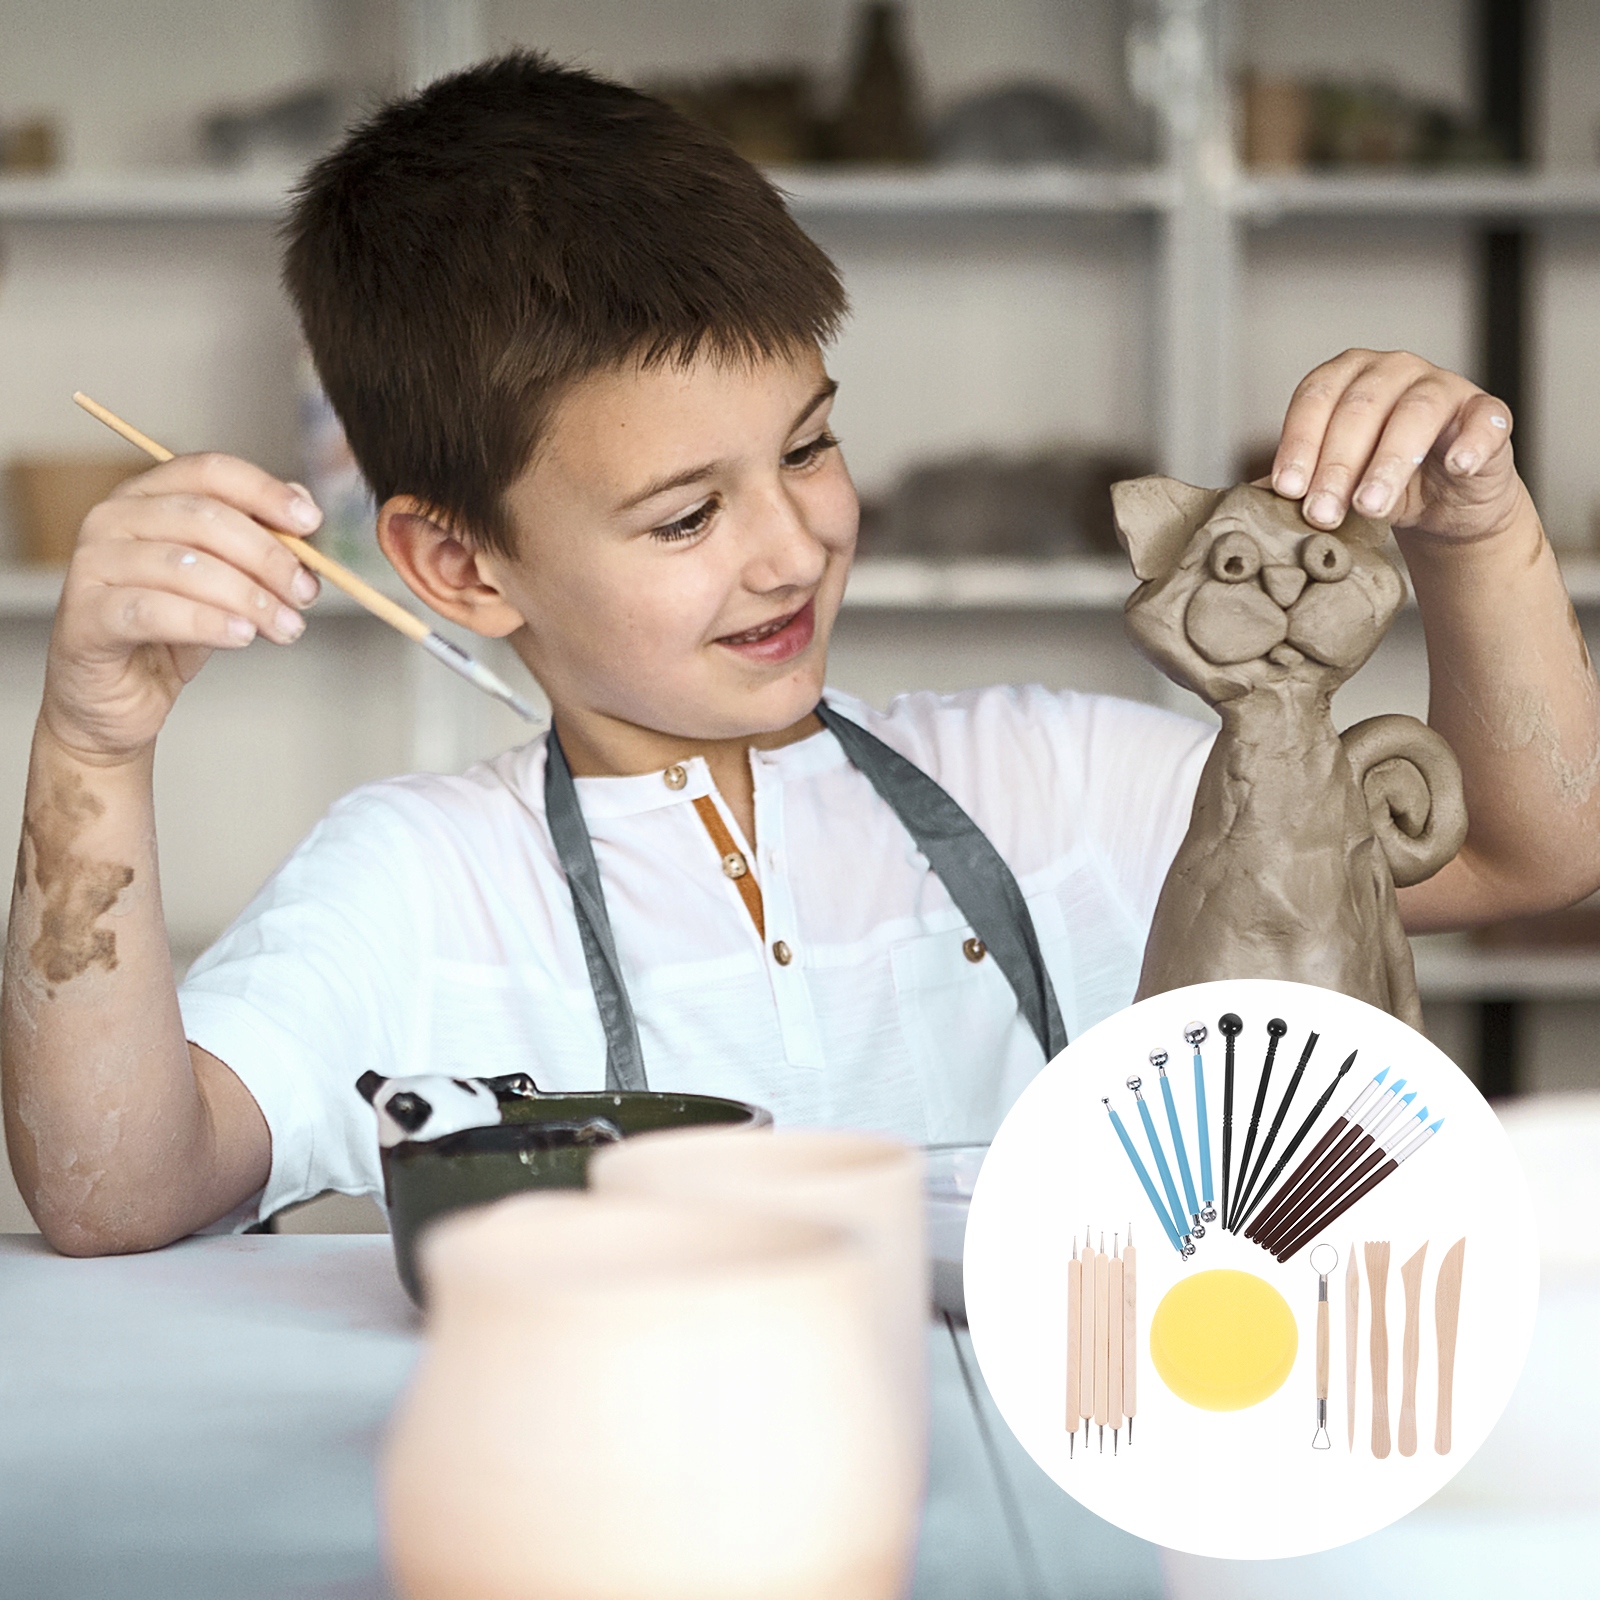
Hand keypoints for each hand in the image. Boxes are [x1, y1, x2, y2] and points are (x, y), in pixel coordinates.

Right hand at [40, 453, 322, 762]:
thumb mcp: (227, 582)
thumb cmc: (172, 631)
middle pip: (204, 518)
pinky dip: (207, 623)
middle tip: (304, 594)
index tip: (311, 523)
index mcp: (148, 497)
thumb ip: (260, 544)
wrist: (123, 693)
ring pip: (184, 566)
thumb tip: (304, 510)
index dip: (265, 492)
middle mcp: (113, 519)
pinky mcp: (86, 616)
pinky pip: (154, 611)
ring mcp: (93, 565)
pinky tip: (242, 636)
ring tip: (285, 626)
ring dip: (249, 597)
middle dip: (268, 557)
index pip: (209, 472)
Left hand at [1269, 349, 1525, 544]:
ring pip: (1414, 413)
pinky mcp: (1488, 413)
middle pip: (1359, 407)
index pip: (1315, 398)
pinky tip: (1457, 466)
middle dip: (1335, 465)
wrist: (1444, 507)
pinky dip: (1472, 441)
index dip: (1298, 443)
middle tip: (1321, 513)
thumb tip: (1253, 498)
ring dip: (1388, 462)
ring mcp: (1445, 387)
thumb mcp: (1334, 485)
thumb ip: (1301, 483)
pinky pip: (1484, 419)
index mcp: (1347, 378)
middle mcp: (1394, 371)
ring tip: (1369, 507)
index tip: (1286, 489)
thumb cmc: (1379, 485)